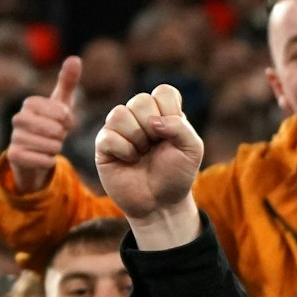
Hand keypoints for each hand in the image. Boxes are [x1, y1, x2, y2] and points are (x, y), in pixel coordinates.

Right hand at [5, 55, 80, 192]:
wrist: (36, 153)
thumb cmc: (51, 124)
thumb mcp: (62, 103)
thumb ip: (68, 81)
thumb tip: (75, 58)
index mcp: (30, 103)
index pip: (61, 113)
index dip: (68, 121)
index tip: (64, 122)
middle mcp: (18, 118)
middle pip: (55, 129)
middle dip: (62, 135)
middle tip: (57, 136)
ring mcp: (14, 137)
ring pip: (51, 145)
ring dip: (56, 148)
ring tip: (50, 145)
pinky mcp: (13, 156)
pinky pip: (43, 160)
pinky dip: (49, 161)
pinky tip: (44, 157)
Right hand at [95, 84, 203, 249]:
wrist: (160, 203)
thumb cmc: (176, 175)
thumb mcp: (192, 150)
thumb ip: (181, 127)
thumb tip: (153, 121)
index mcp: (162, 113)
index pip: (163, 92)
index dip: (170, 111)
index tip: (173, 134)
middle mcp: (139, 117)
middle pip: (141, 100)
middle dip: (153, 128)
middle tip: (155, 147)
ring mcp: (120, 129)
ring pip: (120, 113)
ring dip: (137, 138)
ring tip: (142, 154)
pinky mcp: (104, 145)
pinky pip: (108, 135)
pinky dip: (124, 150)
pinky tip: (130, 160)